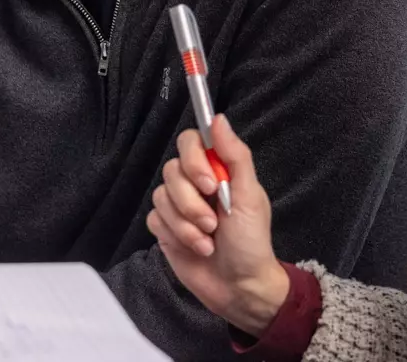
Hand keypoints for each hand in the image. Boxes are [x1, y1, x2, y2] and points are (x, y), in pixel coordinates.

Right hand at [146, 114, 289, 335]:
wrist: (239, 287)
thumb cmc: (251, 242)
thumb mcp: (251, 197)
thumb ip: (236, 156)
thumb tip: (218, 119)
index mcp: (218, 170)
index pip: (190, 142)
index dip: (194, 160)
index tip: (210, 185)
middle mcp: (194, 183)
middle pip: (172, 170)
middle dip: (192, 202)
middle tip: (213, 223)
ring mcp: (177, 206)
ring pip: (161, 196)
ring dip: (186, 224)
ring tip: (208, 241)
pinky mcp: (164, 228)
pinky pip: (155, 218)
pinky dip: (176, 235)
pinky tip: (196, 248)